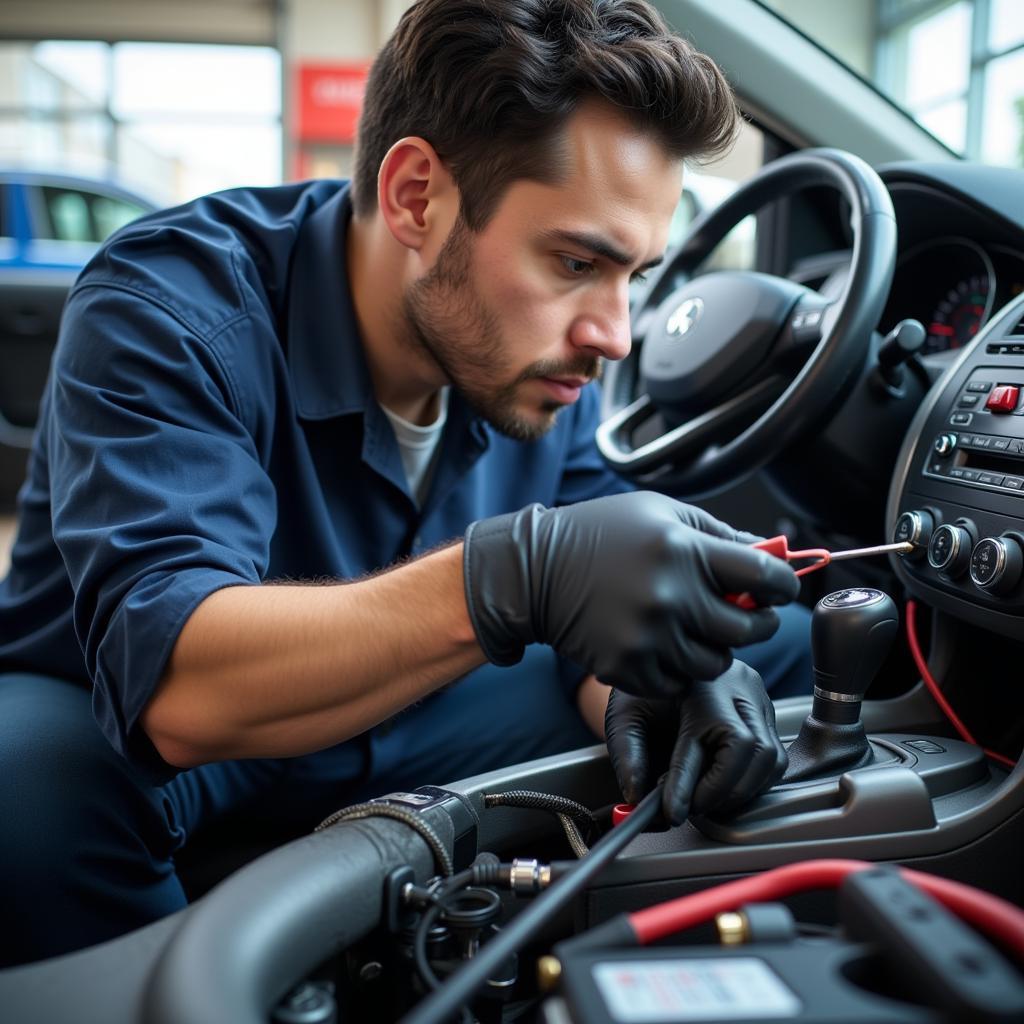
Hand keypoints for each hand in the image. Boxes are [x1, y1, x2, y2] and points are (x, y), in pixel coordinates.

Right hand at [463, 491, 798, 698]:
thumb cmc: (599, 534)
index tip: (778, 589)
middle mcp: (669, 595)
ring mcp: (648, 636)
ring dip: (714, 648)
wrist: (535, 571)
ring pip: (716, 662)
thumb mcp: (660, 512)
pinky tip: (661, 644)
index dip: (782, 585)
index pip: (765, 576)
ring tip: (693, 628)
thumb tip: (770, 556)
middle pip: (748, 628)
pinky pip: (679, 684)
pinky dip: (678, 670)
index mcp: (682, 549)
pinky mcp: (627, 667)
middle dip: (755, 621)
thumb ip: (718, 533)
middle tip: (742, 613)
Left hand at [604, 660, 787, 823]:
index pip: (703, 742)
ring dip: (741, 791)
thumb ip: (628, 755)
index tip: (673, 811)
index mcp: (699, 685)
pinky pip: (775, 759)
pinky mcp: (767, 712)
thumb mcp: (624, 717)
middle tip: (693, 808)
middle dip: (722, 791)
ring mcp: (757, 698)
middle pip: (752, 750)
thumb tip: (638, 797)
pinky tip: (725, 787)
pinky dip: (753, 783)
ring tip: (708, 800)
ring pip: (770, 759)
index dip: (688, 784)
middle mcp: (737, 687)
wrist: (664, 664)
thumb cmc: (645, 692)